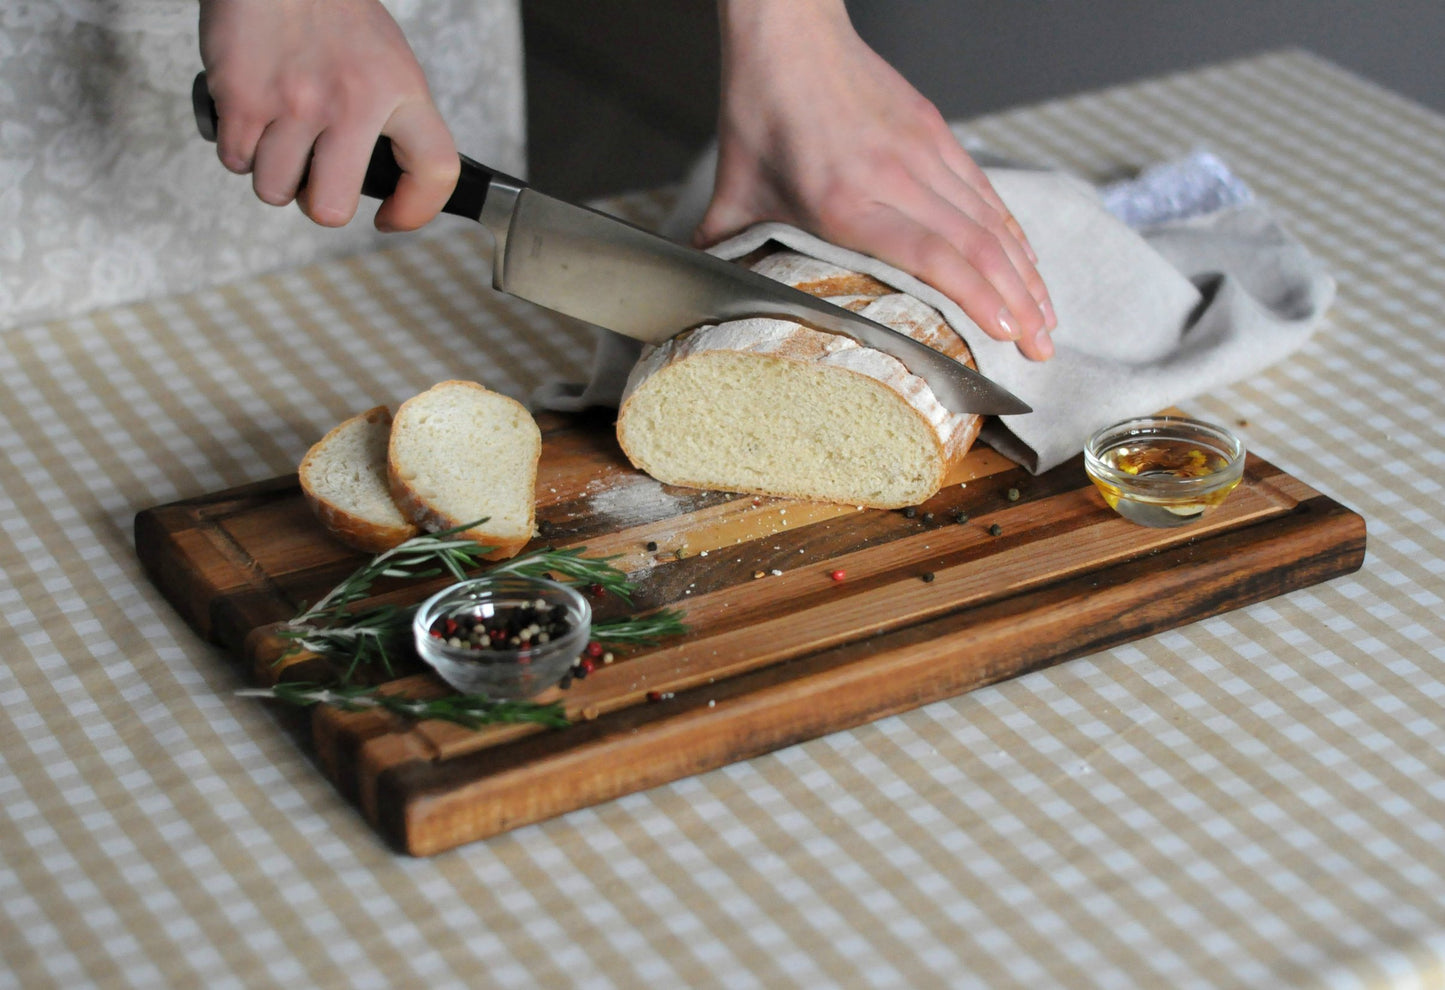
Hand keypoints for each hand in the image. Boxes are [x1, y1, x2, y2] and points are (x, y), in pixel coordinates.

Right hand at [198, 0, 457, 230]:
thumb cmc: (330, 10)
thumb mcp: (388, 59)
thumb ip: (391, 115)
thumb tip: (389, 172)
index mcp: (400, 91)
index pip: (435, 171)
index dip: (416, 210)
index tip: (392, 217)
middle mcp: (352, 102)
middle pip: (332, 208)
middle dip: (318, 204)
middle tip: (316, 180)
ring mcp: (296, 104)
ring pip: (275, 190)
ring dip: (273, 174)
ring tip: (279, 136)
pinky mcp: (244, 99)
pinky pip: (237, 161)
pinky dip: (240, 149)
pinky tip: (252, 117)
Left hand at [701, 0, 1055, 359]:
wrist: (790, 36)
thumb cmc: (762, 112)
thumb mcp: (734, 192)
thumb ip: (727, 252)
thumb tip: (709, 298)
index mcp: (846, 200)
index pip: (930, 256)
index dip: (974, 298)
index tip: (1001, 335)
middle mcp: (896, 177)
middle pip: (976, 247)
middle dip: (1017, 305)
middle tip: (1041, 350)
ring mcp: (924, 152)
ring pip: (991, 221)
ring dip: (1025, 274)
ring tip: (1045, 319)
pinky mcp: (937, 134)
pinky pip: (986, 194)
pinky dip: (1013, 235)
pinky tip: (1027, 265)